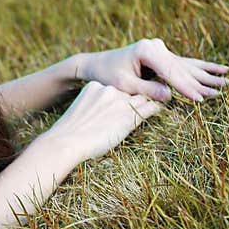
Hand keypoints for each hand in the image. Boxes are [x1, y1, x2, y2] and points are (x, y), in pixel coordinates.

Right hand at [46, 81, 164, 161]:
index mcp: (95, 87)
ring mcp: (120, 101)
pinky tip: (161, 110)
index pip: (119, 86)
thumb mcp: (80, 112)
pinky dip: (157, 108)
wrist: (65, 142)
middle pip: (133, 89)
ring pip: (145, 96)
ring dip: (153, 99)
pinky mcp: (130, 115)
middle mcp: (109, 89)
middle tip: (155, 94)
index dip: (125, 94)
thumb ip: (93, 107)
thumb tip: (101, 116)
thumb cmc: (68, 134)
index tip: (128, 100)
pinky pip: (152, 107)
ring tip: (163, 100)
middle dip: (141, 93)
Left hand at [77, 38, 228, 102]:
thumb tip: (169, 96)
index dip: (185, 86)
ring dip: (204, 75)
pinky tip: (219, 70)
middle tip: (219, 93)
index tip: (198, 98)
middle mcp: (155, 46)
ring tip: (226, 80)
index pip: (170, 71)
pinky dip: (197, 70)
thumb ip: (145, 90)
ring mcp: (159, 49)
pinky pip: (181, 65)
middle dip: (199, 81)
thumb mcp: (123, 85)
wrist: (97, 64)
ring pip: (184, 65)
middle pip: (181, 67)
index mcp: (146, 50)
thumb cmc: (106, 75)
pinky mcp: (160, 55)